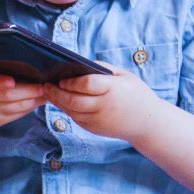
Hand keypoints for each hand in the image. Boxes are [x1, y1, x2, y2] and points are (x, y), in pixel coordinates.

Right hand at [0, 64, 46, 131]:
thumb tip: (23, 57)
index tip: (11, 82)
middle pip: (8, 96)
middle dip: (29, 91)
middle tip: (44, 85)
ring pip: (16, 107)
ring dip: (34, 100)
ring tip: (46, 92)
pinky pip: (17, 115)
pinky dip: (29, 108)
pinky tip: (38, 101)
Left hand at [42, 63, 163, 142]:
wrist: (148, 123)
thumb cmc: (136, 94)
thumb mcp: (124, 76)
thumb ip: (102, 69)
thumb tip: (78, 63)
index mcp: (113, 90)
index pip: (85, 84)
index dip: (70, 81)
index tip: (59, 77)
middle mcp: (104, 107)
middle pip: (73, 100)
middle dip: (56, 92)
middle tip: (45, 84)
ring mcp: (98, 120)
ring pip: (70, 111)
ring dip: (57, 101)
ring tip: (48, 91)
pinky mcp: (94, 129)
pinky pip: (75, 118)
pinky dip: (66, 109)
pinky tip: (60, 100)